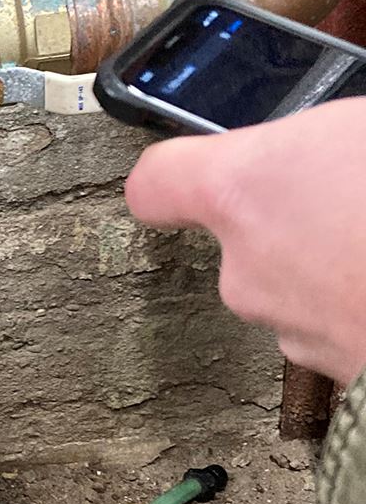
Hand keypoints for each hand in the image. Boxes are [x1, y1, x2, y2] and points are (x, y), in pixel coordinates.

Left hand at [125, 99, 365, 384]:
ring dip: (336, 265)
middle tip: (358, 193)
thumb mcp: (363, 128)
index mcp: (245, 191)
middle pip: (245, 237)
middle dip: (299, 217)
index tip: (201, 166)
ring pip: (296, 286)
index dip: (181, 174)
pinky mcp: (333, 374)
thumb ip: (331, 142)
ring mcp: (291, 331)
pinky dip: (361, 306)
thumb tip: (336, 149)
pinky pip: (338, 325)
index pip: (158, 183)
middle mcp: (247, 270)